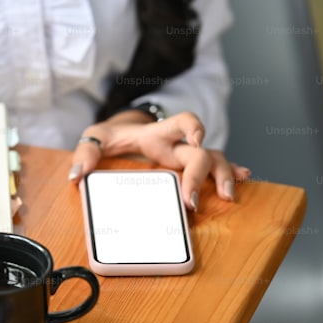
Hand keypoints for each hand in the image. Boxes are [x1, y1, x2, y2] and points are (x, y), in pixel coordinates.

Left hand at [68, 111, 250, 210]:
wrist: (120, 137)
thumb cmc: (111, 136)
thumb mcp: (94, 137)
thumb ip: (85, 151)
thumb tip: (77, 174)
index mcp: (158, 133)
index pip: (183, 121)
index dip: (194, 127)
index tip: (196, 142)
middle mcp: (178, 144)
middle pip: (202, 153)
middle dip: (203, 175)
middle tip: (192, 202)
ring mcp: (184, 157)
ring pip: (215, 161)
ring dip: (225, 176)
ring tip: (229, 196)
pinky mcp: (186, 169)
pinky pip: (215, 169)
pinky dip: (231, 173)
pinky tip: (245, 180)